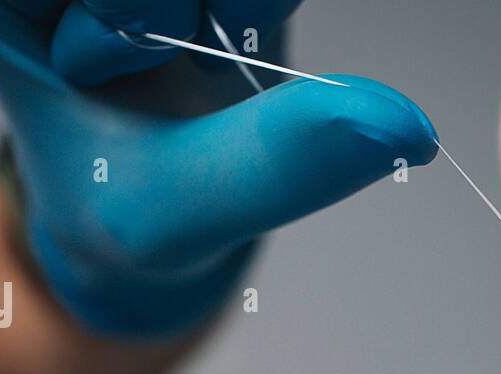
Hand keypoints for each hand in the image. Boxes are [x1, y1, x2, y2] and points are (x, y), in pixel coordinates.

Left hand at [0, 0, 436, 337]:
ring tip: (208, 61)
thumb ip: (277, 164)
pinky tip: (239, 41)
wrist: (150, 224)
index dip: (120, 6)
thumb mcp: (177, 212)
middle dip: (184, 0)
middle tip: (179, 63)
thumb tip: (400, 124)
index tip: (100, 68)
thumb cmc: (122, 215)